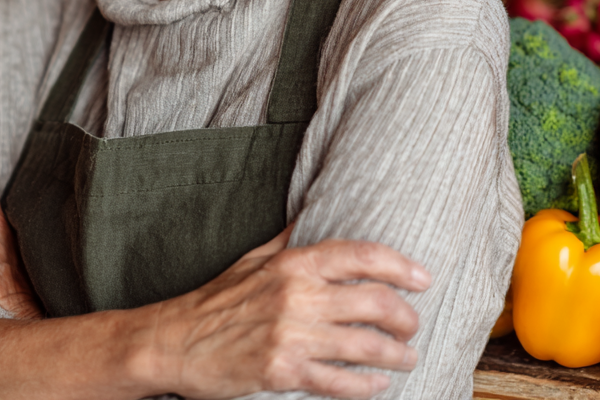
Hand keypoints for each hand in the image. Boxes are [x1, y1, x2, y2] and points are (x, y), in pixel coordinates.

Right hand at [141, 226, 429, 399]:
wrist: (176, 340)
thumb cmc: (217, 298)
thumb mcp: (254, 257)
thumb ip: (290, 240)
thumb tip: (315, 217)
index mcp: (293, 262)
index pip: (360, 255)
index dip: (400, 265)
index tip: (423, 278)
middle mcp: (297, 294)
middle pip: (374, 302)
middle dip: (405, 317)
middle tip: (414, 325)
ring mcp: (292, 334)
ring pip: (365, 345)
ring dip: (396, 354)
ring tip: (408, 357)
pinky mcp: (283, 370)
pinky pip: (340, 381)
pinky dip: (368, 384)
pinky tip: (379, 383)